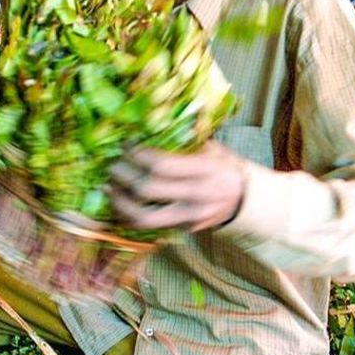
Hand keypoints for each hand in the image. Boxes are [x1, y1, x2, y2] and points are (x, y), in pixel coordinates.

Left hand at [107, 143, 245, 231]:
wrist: (245, 199)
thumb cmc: (222, 166)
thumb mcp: (211, 147)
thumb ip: (184, 139)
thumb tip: (147, 124)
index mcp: (205, 171)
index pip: (162, 166)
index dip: (138, 155)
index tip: (126, 145)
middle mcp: (197, 197)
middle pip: (148, 190)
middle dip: (124, 176)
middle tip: (112, 165)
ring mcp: (189, 218)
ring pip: (144, 217)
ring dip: (120, 202)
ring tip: (109, 187)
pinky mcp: (182, 231)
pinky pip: (148, 227)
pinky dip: (128, 215)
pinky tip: (118, 203)